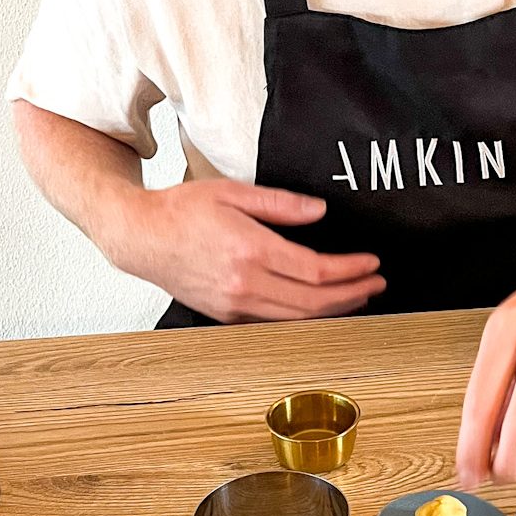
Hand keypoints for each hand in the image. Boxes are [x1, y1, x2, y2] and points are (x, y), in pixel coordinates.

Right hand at [108, 180, 384, 321]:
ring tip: (358, 296)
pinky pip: (274, 324)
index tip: (371, 264)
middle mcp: (244, 283)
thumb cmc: (180, 210)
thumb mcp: (233, 192)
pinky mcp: (226, 315)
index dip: (350, 270)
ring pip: (297, 319)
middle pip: (313, 301)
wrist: (140, 236)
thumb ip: (280, 203)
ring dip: (334, 310)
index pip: (315, 269)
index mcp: (250, 250)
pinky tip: (320, 309)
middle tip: (376, 283)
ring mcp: (234, 304)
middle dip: (352, 293)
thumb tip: (319, 212)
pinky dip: (304, 319)